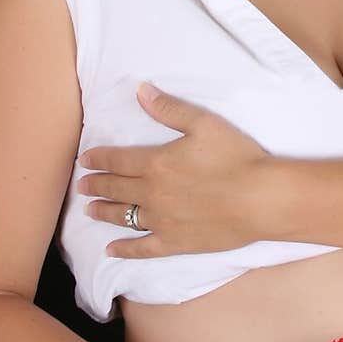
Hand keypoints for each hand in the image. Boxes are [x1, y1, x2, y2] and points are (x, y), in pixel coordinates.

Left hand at [77, 83, 271, 255]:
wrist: (260, 199)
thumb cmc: (236, 158)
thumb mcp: (204, 123)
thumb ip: (169, 108)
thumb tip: (140, 91)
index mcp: (156, 163)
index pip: (117, 160)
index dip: (99, 159)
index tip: (85, 160)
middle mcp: (152, 193)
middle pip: (116, 188)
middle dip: (96, 185)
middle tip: (82, 185)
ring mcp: (161, 221)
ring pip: (123, 216)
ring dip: (104, 212)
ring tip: (90, 210)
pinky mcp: (175, 242)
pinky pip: (143, 248)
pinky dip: (125, 250)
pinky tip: (111, 250)